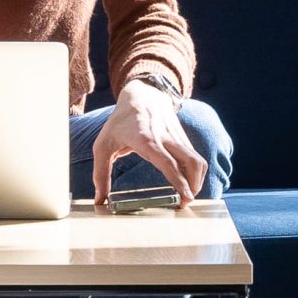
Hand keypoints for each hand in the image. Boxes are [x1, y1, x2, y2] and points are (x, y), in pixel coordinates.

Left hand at [93, 79, 207, 203]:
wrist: (142, 95)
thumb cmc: (120, 122)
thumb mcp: (102, 145)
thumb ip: (100, 173)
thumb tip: (100, 200)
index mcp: (145, 140)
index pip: (168, 162)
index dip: (179, 181)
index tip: (185, 196)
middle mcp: (166, 138)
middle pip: (192, 163)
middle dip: (194, 186)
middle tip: (184, 202)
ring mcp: (177, 138)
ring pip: (198, 161)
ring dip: (197, 180)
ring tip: (186, 195)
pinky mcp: (183, 139)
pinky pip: (195, 158)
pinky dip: (195, 173)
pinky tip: (185, 183)